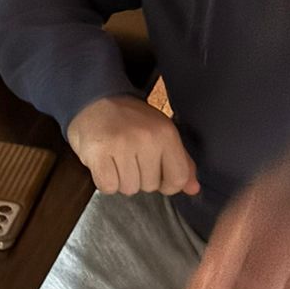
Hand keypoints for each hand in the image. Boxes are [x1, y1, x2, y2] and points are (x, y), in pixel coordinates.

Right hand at [67, 96, 199, 197]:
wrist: (96, 100)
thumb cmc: (131, 121)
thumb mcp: (161, 133)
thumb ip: (180, 161)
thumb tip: (193, 189)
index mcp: (166, 134)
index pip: (178, 178)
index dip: (167, 184)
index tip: (156, 173)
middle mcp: (146, 139)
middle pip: (150, 186)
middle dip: (140, 178)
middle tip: (130, 157)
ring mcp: (121, 145)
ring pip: (128, 189)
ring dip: (121, 180)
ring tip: (116, 159)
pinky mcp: (98, 153)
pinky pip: (108, 187)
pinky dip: (105, 181)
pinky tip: (104, 163)